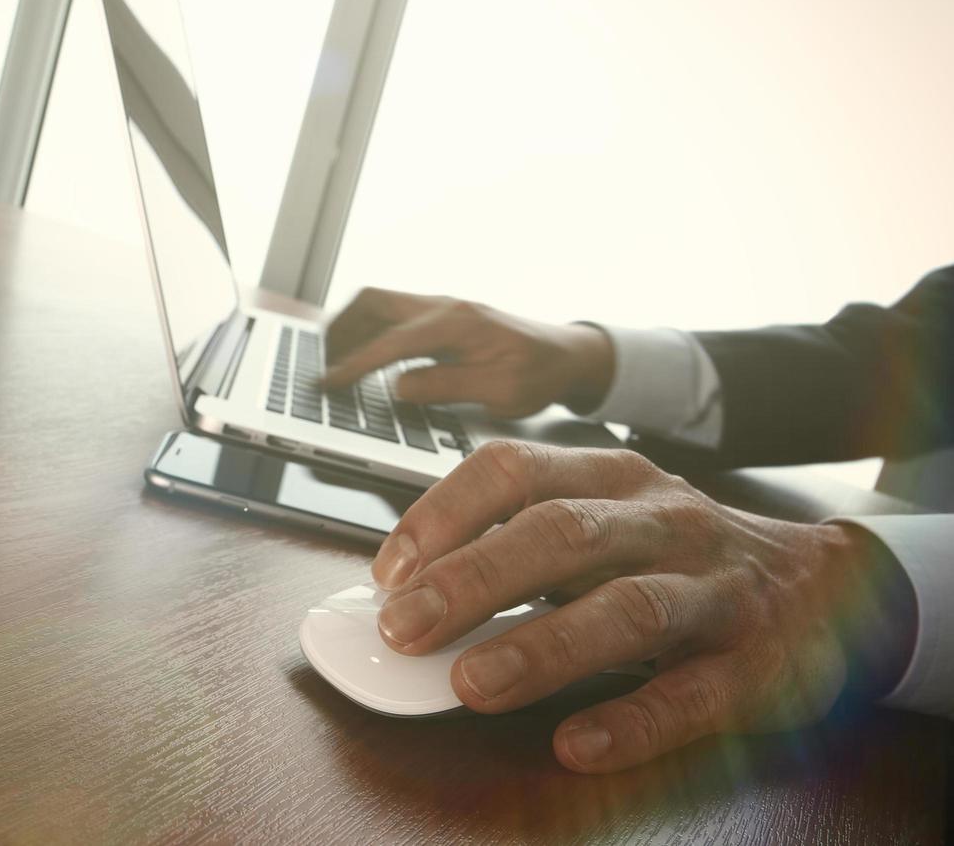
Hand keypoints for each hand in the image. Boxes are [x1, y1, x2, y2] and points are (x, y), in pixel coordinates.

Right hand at [320, 287, 612, 416]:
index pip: (390, 343)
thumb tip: (398, 386)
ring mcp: (440, 306)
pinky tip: (366, 356)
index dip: (354, 365)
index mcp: (457, 323)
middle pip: (371, 301)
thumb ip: (447, 386)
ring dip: (351, 328)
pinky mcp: (440, 315)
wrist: (567, 355)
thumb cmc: (539, 374)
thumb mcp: (500, 392)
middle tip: (324, 365)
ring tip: (337, 363)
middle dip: (340, 331)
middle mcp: (443, 306)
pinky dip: (369, 331)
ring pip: (378, 303)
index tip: (327, 383)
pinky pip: (391, 314)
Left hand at [370, 441, 917, 772]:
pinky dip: (631, 722)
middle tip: (404, 629)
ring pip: (625, 608)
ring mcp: (714, 586)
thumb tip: (410, 595)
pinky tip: (577, 746)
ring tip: (473, 684)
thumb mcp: (606, 526)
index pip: (512, 471)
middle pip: (559, 534)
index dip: (442, 515)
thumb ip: (521, 550)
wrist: (829, 585)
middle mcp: (662, 518)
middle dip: (472, 580)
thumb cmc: (678, 557)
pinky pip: (692, 693)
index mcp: (609, 478)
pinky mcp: (758, 661)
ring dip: (542, 646)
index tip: (388, 571)